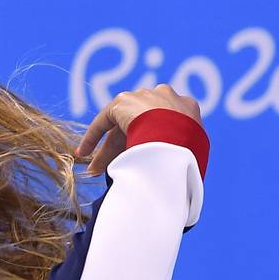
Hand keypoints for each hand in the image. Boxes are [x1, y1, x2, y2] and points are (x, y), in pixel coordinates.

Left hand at [76, 83, 203, 175]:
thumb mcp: (195, 156)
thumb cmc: (189, 155)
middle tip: (111, 172)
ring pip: (122, 126)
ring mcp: (145, 97)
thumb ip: (181, 158)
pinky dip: (94, 136)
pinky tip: (83, 152)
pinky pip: (105, 120)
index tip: (140, 163)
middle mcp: (167, 98)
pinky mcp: (125, 101)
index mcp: (187, 110)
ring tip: (95, 169)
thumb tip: (171, 182)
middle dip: (125, 151)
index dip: (150, 146)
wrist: (175, 138)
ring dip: (109, 148)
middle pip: (140, 126)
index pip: (163, 128)